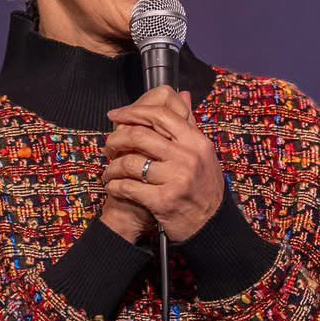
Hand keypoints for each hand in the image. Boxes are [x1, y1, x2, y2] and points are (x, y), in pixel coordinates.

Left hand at [101, 86, 224, 243]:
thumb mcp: (203, 153)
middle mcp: (188, 157)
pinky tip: (114, 187)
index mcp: (196, 141)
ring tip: (110, 172)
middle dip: (116, 138)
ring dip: (112, 167)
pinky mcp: (164, 200)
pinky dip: (115, 186)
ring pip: (130, 162)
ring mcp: (176, 179)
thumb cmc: (204, 187)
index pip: (160, 115)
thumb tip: (183, 95)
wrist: (210, 225)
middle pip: (140, 135)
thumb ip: (189, 125)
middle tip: (108, 145)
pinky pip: (129, 187)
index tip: (116, 114)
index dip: (133, 111)